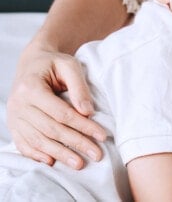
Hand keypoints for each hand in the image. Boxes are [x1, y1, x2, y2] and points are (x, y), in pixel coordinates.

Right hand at [7, 43, 106, 168]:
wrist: (31, 63)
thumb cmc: (53, 63)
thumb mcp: (69, 65)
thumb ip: (79, 87)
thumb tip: (87, 112)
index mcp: (31, 87)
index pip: (61, 113)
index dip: (83, 126)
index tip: (102, 136)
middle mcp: (18, 104)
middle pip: (51, 129)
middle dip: (75, 143)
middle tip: (96, 155)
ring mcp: (14, 117)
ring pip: (38, 140)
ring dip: (59, 154)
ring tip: (79, 163)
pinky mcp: (13, 125)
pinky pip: (24, 144)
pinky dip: (37, 155)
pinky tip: (52, 162)